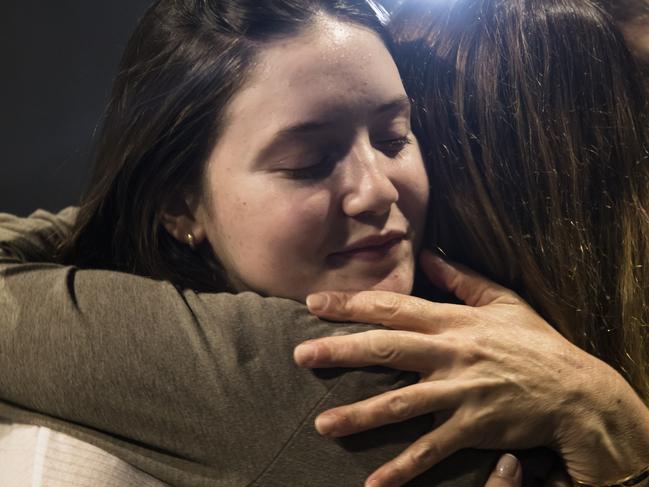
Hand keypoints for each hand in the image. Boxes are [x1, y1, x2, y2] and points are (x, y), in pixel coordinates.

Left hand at [294, 250, 648, 486]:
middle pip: (386, 349)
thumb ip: (461, 278)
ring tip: (322, 423)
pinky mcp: (473, 427)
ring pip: (400, 403)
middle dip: (339, 351)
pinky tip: (374, 483)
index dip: (351, 304)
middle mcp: (450, 353)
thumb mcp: (502, 300)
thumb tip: (428, 252)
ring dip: (359, 414)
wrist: (575, 390)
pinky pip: (431, 449)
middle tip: (301, 355)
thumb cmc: (535, 343)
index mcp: (453, 321)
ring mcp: (460, 392)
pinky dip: (403, 468)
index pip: (393, 307)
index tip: (314, 304)